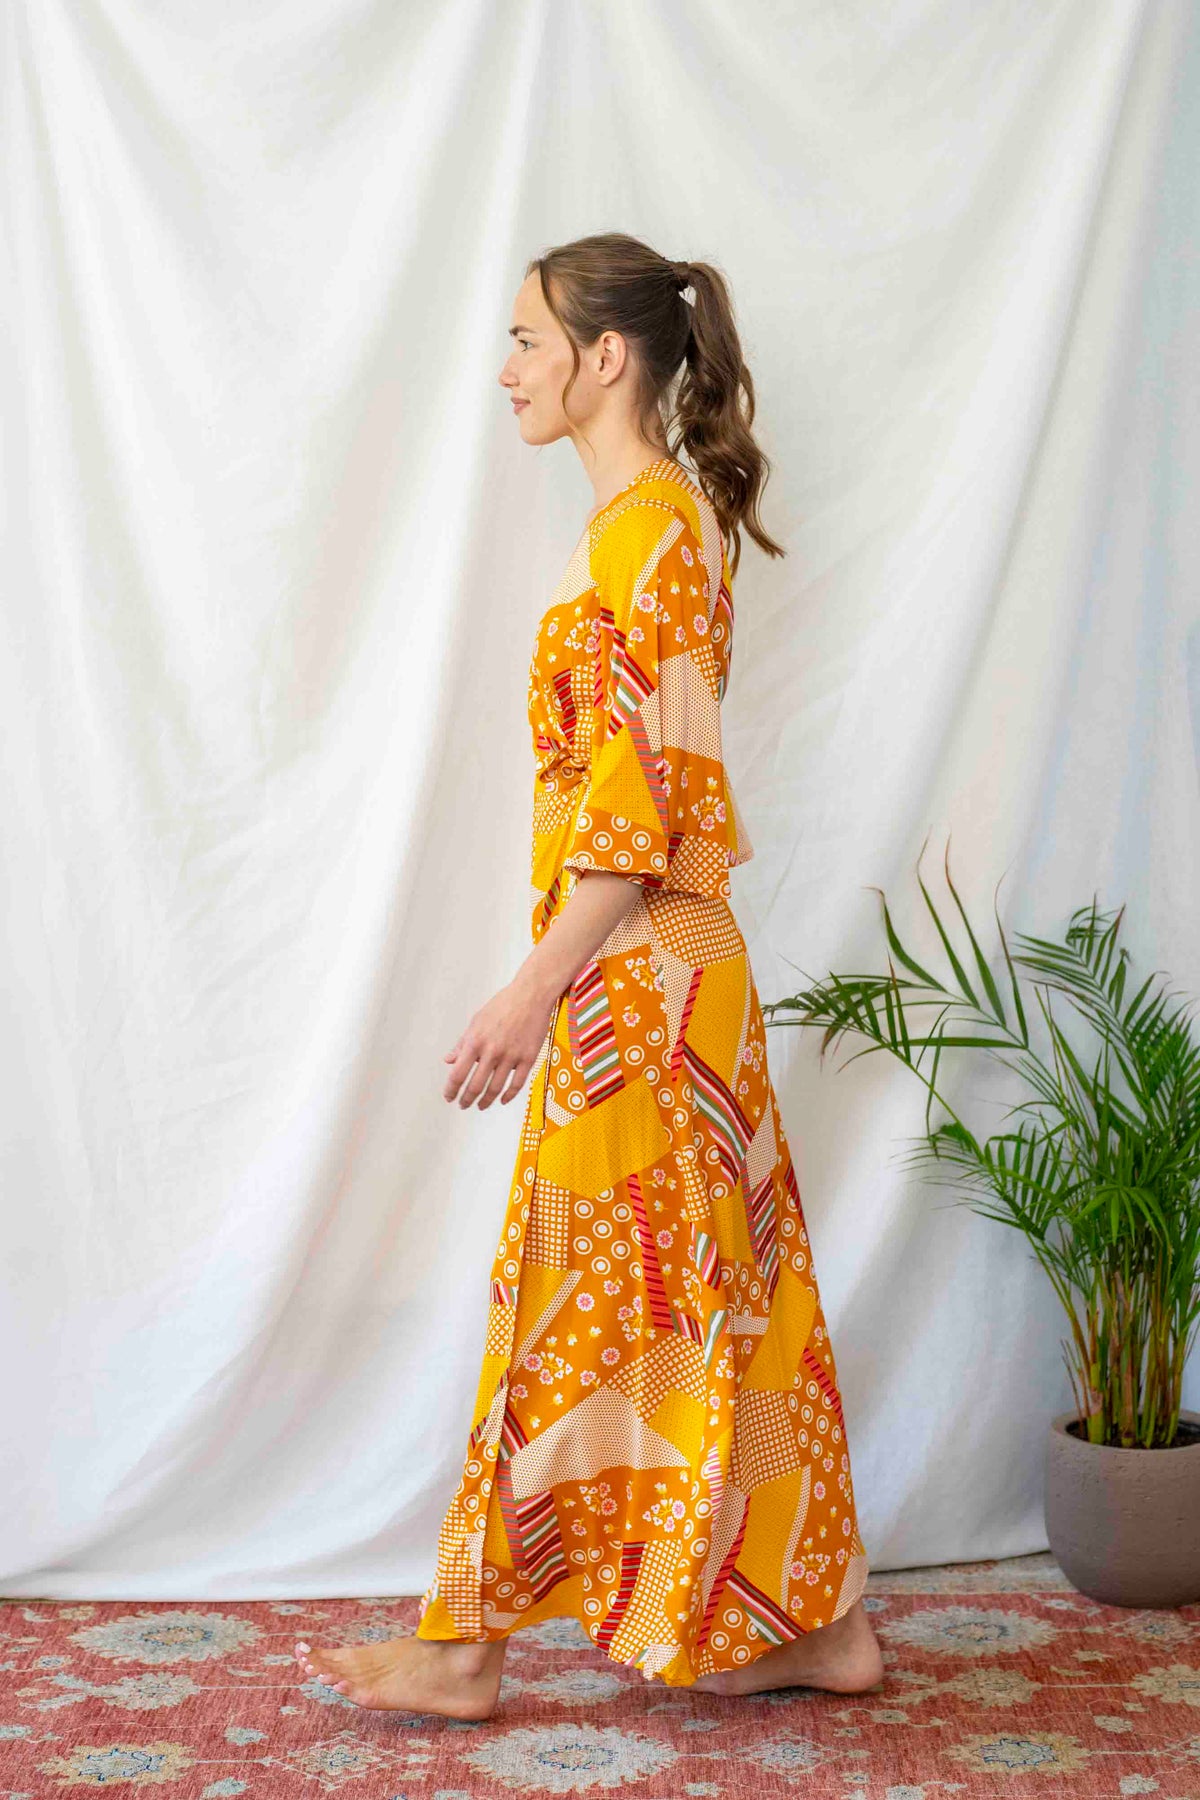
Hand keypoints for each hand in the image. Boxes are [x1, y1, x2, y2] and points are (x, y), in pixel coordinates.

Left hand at [443, 974, 557, 1109]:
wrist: (531, 995)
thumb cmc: (502, 1005)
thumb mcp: (476, 1021)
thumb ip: (462, 1043)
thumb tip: (449, 1060)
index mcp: (475, 1041)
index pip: (458, 1074)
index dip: (451, 1089)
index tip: (449, 1097)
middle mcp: (492, 1051)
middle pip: (475, 1085)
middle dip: (467, 1099)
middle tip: (463, 1105)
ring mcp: (511, 1056)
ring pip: (495, 1088)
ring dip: (486, 1101)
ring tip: (480, 1105)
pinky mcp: (528, 1058)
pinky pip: (517, 1084)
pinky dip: (508, 1095)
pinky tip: (502, 1100)